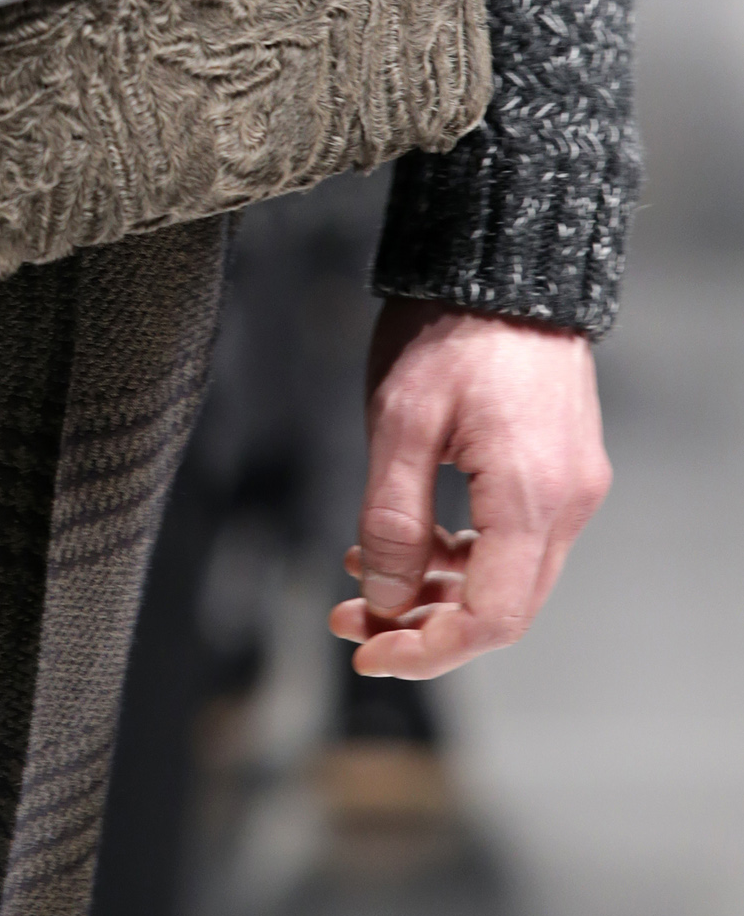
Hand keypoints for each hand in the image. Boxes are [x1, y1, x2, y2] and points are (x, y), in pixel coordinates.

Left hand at [328, 298, 610, 679]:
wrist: (503, 263)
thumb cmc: (450, 329)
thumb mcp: (400, 422)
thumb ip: (394, 519)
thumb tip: (385, 598)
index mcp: (531, 496)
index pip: (495, 618)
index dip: (431, 650)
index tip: (370, 652)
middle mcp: (567, 501)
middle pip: (503, 607)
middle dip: (421, 624)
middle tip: (347, 620)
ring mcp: (570, 485)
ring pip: (505, 575)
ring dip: (434, 589)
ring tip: (359, 577)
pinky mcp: (558, 468)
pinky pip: (511, 537)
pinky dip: (457, 552)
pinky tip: (403, 539)